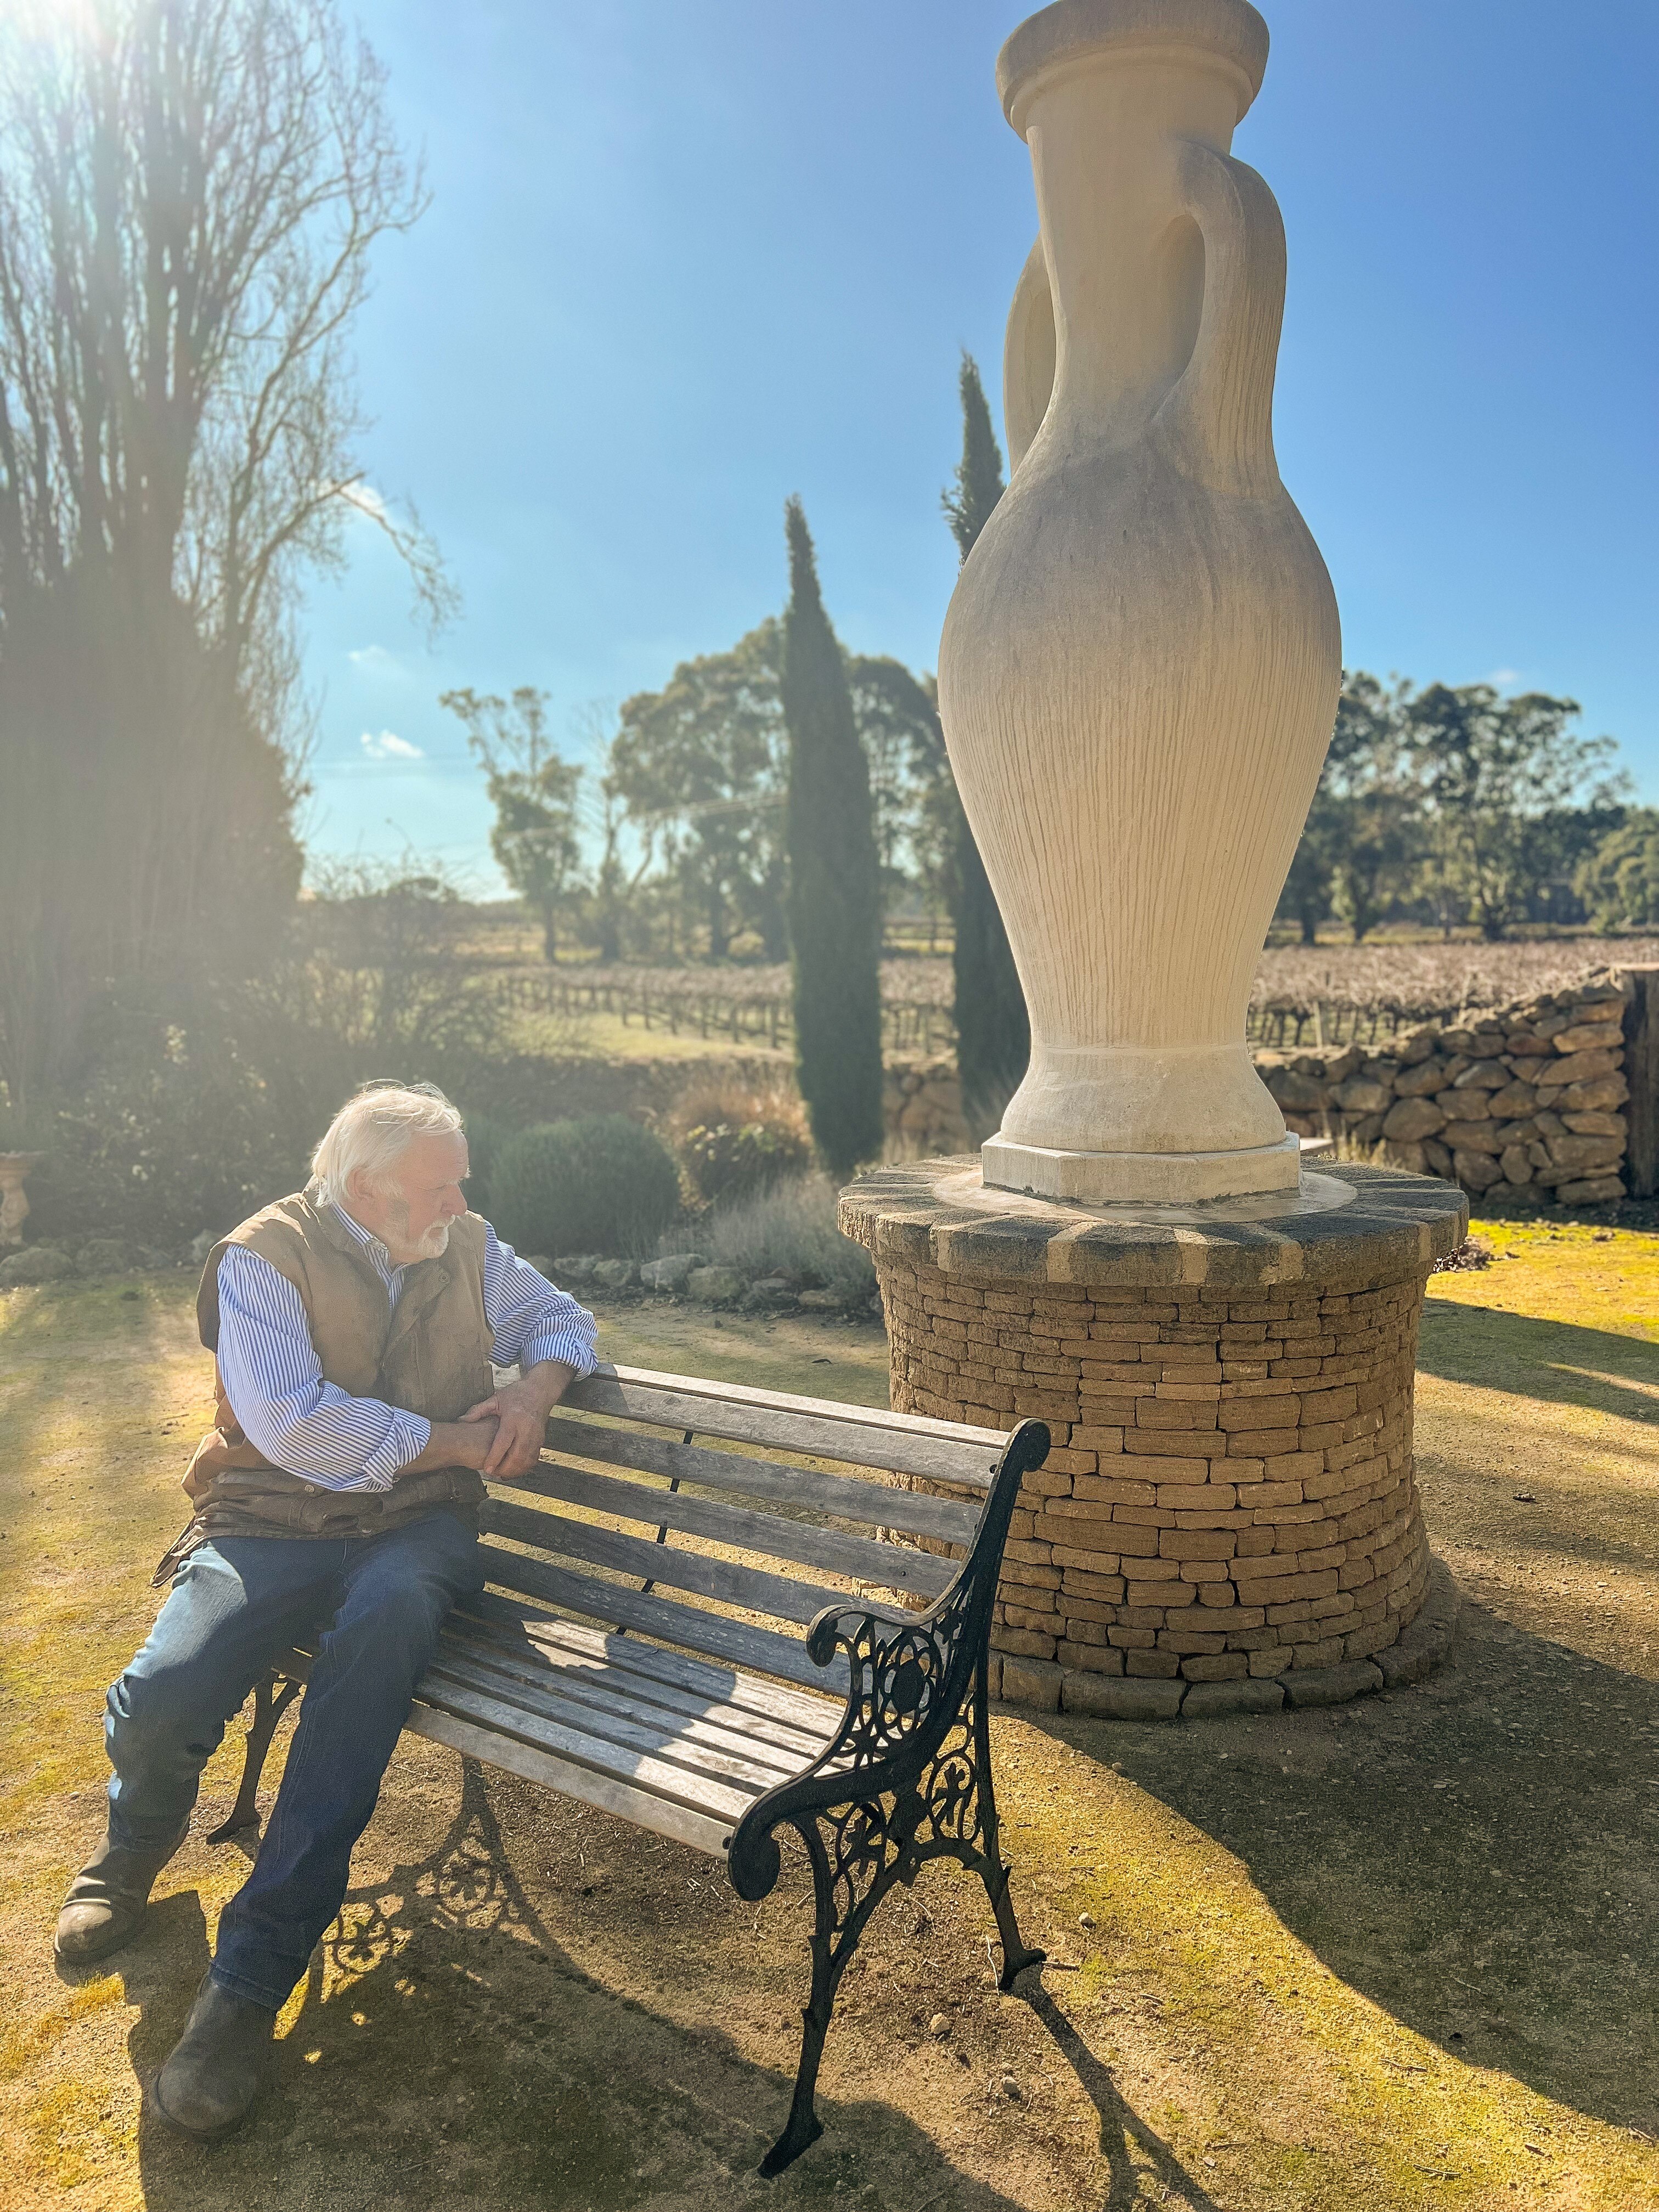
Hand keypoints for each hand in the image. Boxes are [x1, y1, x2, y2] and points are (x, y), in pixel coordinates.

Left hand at [459, 1360, 577, 1479]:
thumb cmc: (517, 1394)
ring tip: (502, 1475)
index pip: (503, 1443)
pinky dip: (524, 1467)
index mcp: (513, 1418)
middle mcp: (527, 1429)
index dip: (495, 1458)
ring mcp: (536, 1435)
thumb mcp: (496, 1399)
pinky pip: (534, 1458)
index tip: (487, 1469)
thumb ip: (478, 1410)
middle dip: (505, 1469)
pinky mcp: (541, 1439)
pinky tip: (515, 1470)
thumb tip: (460, 1420)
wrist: (541, 1390)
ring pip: (527, 1460)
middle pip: (517, 1456)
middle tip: (493, 1474)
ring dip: (515, 1471)